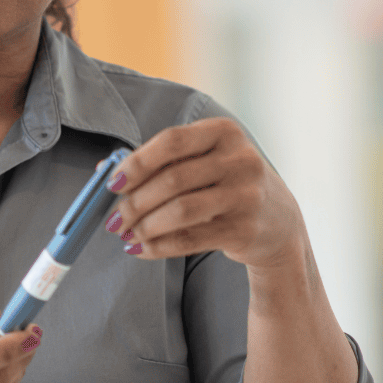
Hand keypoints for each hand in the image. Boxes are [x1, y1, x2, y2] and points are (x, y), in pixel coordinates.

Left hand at [105, 118, 307, 272]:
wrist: (278, 221)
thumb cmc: (224, 184)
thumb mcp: (203, 161)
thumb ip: (160, 162)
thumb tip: (103, 173)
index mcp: (223, 132)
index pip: (171, 141)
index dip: (136, 163)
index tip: (112, 184)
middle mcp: (240, 159)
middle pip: (172, 179)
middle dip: (134, 202)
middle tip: (113, 219)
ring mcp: (247, 195)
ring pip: (181, 211)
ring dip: (145, 226)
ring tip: (125, 235)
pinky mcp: (246, 229)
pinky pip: (191, 239)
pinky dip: (159, 246)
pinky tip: (140, 250)